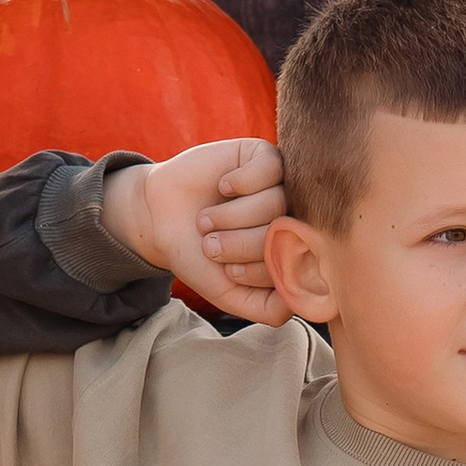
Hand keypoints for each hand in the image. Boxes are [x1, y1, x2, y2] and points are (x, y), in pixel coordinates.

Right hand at [103, 139, 291, 321]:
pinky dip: (239, 182)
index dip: (254, 271)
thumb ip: (268, 309)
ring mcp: (283, 186)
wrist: (161, 217)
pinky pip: (269, 169)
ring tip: (209, 219)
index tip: (227, 270)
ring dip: (231, 216)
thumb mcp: (230, 293)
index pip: (293, 265)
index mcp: (290, 252)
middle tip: (212, 244)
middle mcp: (292, 219)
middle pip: (284, 233)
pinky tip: (224, 186)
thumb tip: (304, 301)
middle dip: (240, 244)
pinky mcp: (266, 157)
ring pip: (275, 202)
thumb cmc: (198, 256)